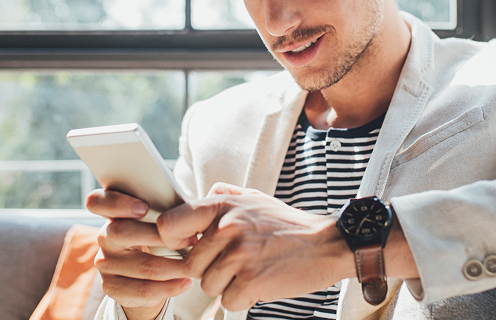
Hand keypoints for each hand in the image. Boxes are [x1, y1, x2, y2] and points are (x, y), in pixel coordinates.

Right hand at [86, 190, 193, 319]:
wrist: (148, 274)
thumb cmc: (158, 236)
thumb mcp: (158, 220)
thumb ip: (163, 210)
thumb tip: (185, 210)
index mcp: (112, 213)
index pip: (97, 202)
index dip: (117, 203)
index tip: (144, 208)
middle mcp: (103, 237)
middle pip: (121, 232)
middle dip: (159, 236)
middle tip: (190, 240)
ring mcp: (104, 263)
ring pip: (140, 265)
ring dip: (173, 267)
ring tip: (194, 266)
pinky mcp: (110, 287)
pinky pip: (142, 290)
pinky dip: (168, 288)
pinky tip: (185, 283)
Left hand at [156, 183, 352, 310]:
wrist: (326, 244)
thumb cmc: (286, 225)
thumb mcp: (252, 198)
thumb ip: (220, 196)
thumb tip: (191, 203)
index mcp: (221, 206)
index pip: (169, 225)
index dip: (173, 241)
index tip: (189, 246)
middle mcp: (227, 228)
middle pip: (191, 265)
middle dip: (210, 269)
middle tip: (237, 261)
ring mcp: (239, 255)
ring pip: (208, 285)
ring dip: (227, 284)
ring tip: (251, 269)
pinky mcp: (251, 281)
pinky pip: (227, 300)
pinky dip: (243, 298)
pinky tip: (260, 282)